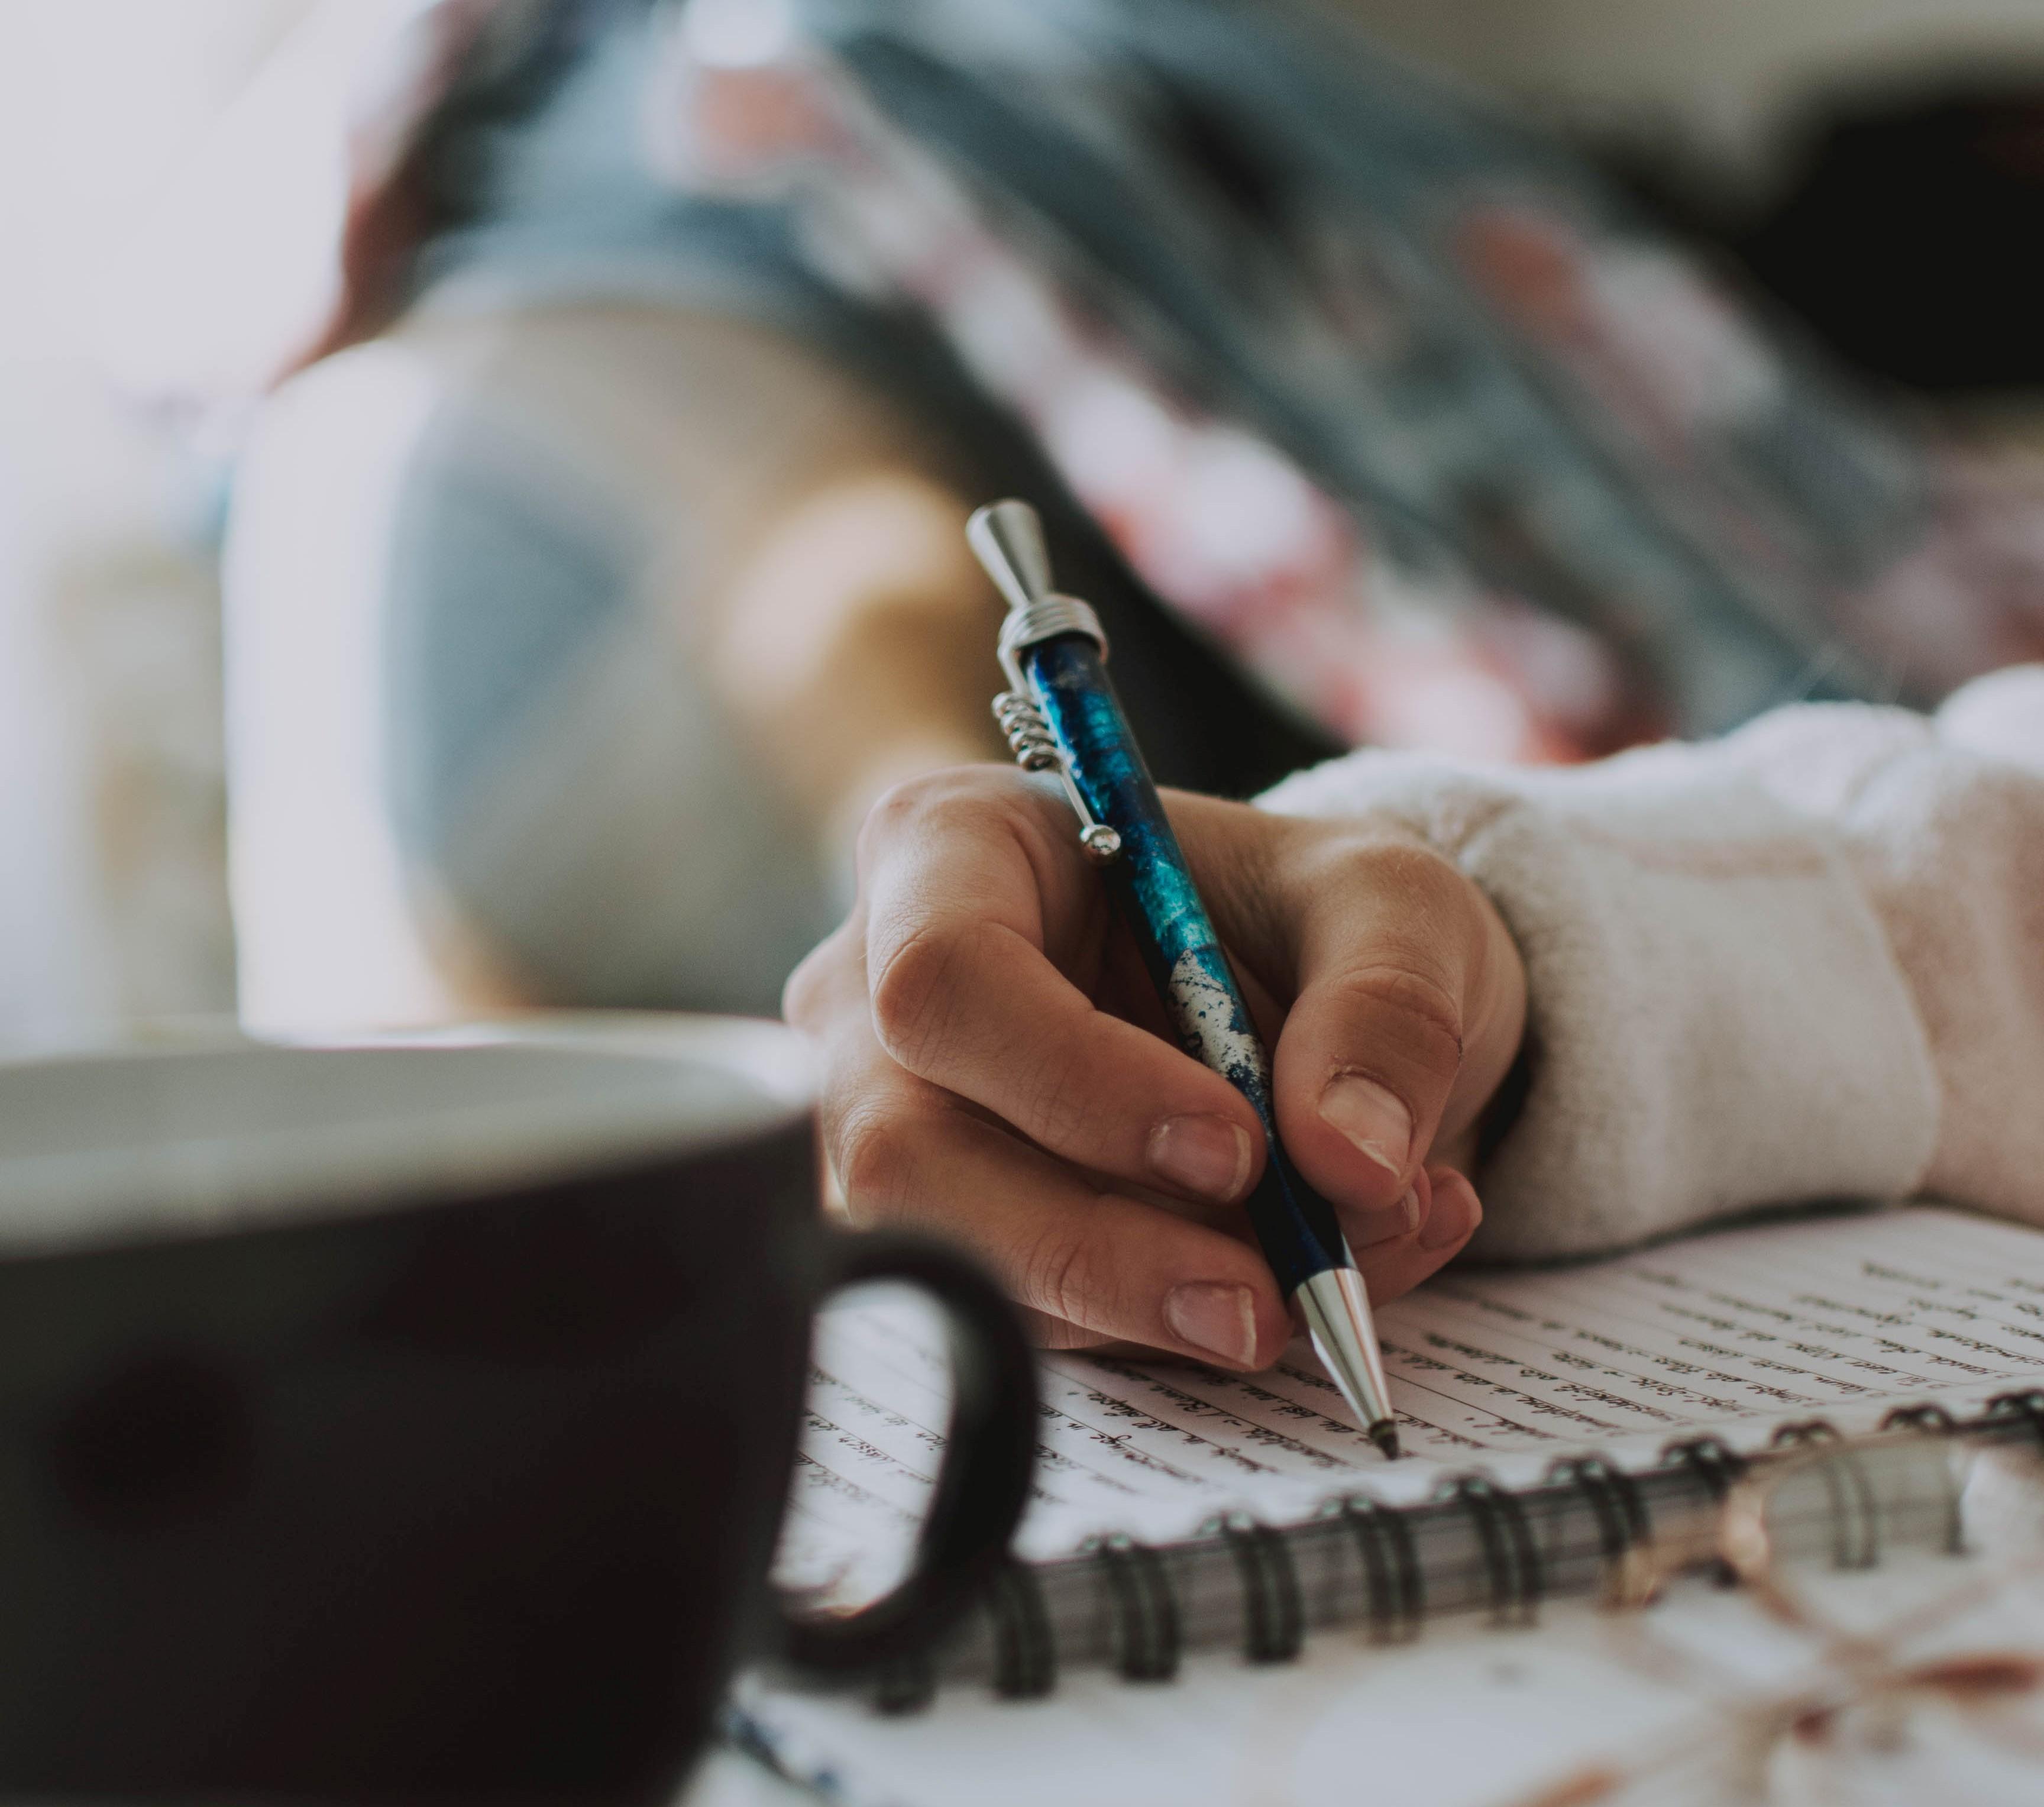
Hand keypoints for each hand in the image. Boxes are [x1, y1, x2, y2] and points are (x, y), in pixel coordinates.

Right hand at [784, 766, 1527, 1369]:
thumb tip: (1351, 1163)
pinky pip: (1025, 1317)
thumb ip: (1387, 1007)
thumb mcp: (1390, 904)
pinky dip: (1171, 1328)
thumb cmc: (1304, 913)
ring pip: (957, 1259)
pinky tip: (1299, 1283)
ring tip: (1325, 1279)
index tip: (1237, 1146)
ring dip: (1147, 1305)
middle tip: (1262, 1300)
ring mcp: (890, 1122)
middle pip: (908, 1150)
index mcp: (954, 850)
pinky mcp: (948, 1231)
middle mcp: (878, 991)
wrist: (1306, 998)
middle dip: (1093, 1247)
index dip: (1078, 1080)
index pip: (945, 976)